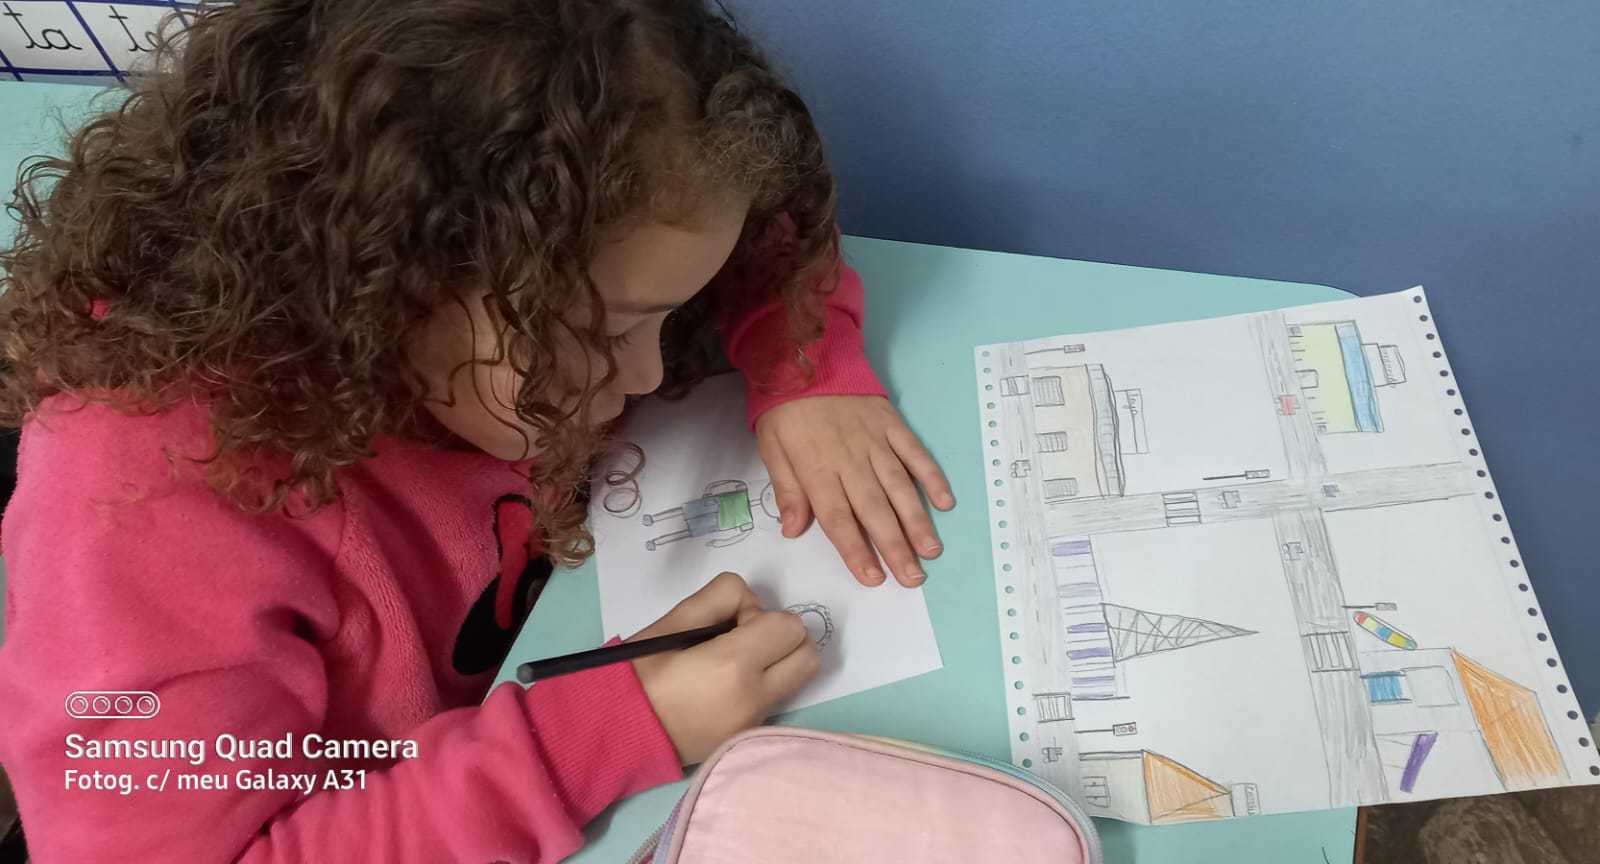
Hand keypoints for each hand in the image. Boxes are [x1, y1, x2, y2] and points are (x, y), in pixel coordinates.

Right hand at [631, 572, 818, 763]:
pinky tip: (725, 687)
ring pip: (797, 679)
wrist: (616, 733)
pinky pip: (776, 700)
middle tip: (741, 640)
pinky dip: (764, 685)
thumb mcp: (673, 620)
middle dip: (782, 638)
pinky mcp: (749, 736)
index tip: (731, 624)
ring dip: (777, 662)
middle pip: (807, 655)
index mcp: (734, 665)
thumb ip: (720, 598)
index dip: (762, 616)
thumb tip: (752, 606)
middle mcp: (754, 698)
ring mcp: (754, 723)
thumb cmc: (637, 673)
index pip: (790, 626)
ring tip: (732, 663)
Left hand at [755, 395, 953, 586]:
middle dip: (895, 547)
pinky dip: (931, 476)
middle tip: (913, 578)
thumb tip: (793, 530)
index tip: (873, 578)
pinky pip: (915, 453)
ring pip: (899, 487)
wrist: (804, 358)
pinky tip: (945, 501)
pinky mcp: (892, 424)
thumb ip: (787, 490)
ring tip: (932, 551)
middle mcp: (850, 460)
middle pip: (875, 510)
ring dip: (917, 520)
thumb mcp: (771, 449)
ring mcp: (876, 441)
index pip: (838, 518)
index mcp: (818, 469)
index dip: (856, 550)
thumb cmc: (786, 410)